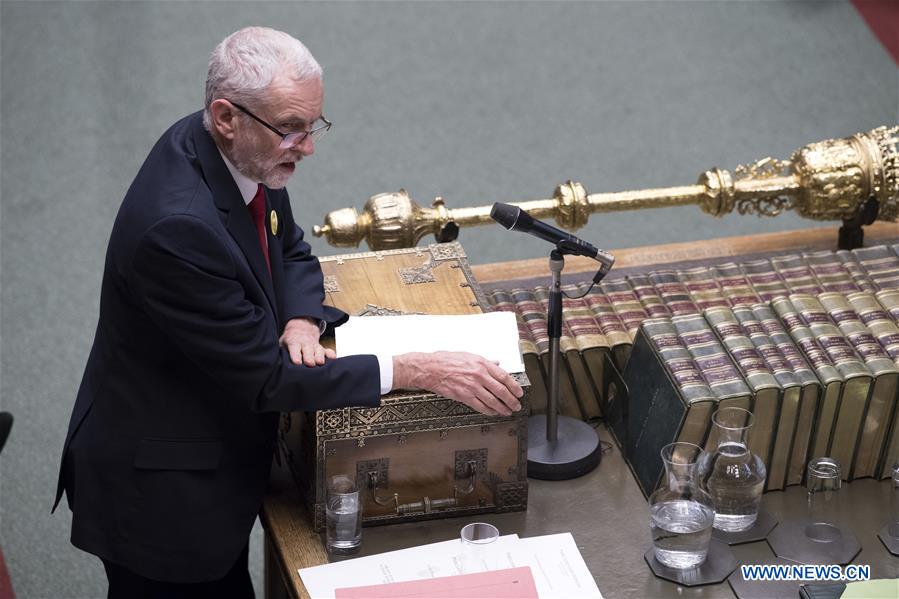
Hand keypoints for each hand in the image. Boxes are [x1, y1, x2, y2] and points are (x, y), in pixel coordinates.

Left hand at [279, 318, 334, 366]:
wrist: (302, 326)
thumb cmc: (290, 338)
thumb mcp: (282, 342)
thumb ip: (281, 351)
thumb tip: (275, 363)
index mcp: (294, 342)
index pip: (294, 349)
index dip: (295, 355)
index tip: (297, 362)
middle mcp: (305, 344)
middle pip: (308, 351)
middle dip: (309, 357)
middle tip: (310, 364)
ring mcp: (314, 345)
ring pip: (318, 351)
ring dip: (320, 356)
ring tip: (320, 363)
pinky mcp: (321, 347)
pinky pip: (327, 350)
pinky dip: (330, 354)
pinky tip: (333, 358)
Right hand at [392, 351, 522, 416]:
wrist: (430, 368)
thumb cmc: (446, 360)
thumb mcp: (468, 356)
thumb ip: (485, 362)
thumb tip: (497, 364)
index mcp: (482, 364)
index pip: (504, 377)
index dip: (514, 387)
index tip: (519, 392)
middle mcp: (479, 375)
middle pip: (501, 391)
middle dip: (511, 400)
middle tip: (517, 406)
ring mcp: (472, 387)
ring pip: (493, 401)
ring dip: (502, 408)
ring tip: (507, 412)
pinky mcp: (464, 397)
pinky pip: (480, 406)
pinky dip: (489, 411)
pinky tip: (493, 413)